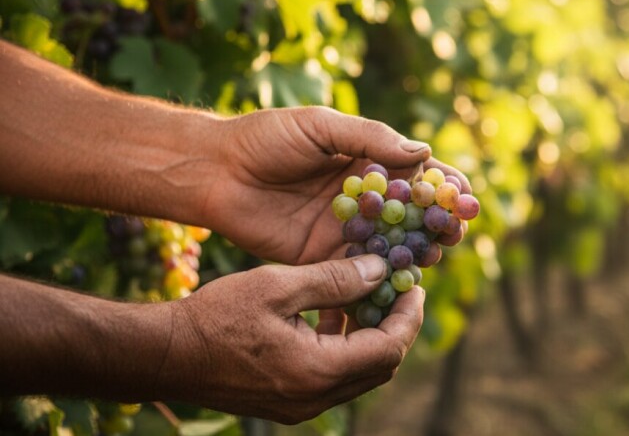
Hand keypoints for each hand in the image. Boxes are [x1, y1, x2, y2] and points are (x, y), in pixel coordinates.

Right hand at [158, 254, 422, 423]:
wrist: (166, 355)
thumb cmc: (217, 316)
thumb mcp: (278, 285)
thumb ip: (334, 280)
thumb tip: (380, 270)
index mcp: (319, 371)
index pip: (389, 348)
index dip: (408, 315)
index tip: (414, 285)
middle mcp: (316, 398)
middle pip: (380, 365)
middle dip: (394, 325)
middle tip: (396, 288)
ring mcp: (302, 406)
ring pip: (359, 373)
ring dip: (369, 336)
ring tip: (364, 295)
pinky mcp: (288, 403)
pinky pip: (333, 378)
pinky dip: (343, 348)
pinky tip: (329, 315)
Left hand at [203, 106, 469, 263]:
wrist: (215, 173)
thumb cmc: (266, 139)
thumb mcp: (320, 127)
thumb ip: (369, 138)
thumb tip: (424, 152)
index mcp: (368, 161)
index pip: (418, 174)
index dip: (444, 186)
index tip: (465, 196)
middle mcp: (365, 198)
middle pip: (414, 213)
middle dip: (441, 221)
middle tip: (458, 229)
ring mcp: (347, 230)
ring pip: (394, 243)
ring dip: (420, 248)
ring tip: (438, 250)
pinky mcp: (325, 257)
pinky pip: (361, 269)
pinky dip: (385, 275)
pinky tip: (405, 278)